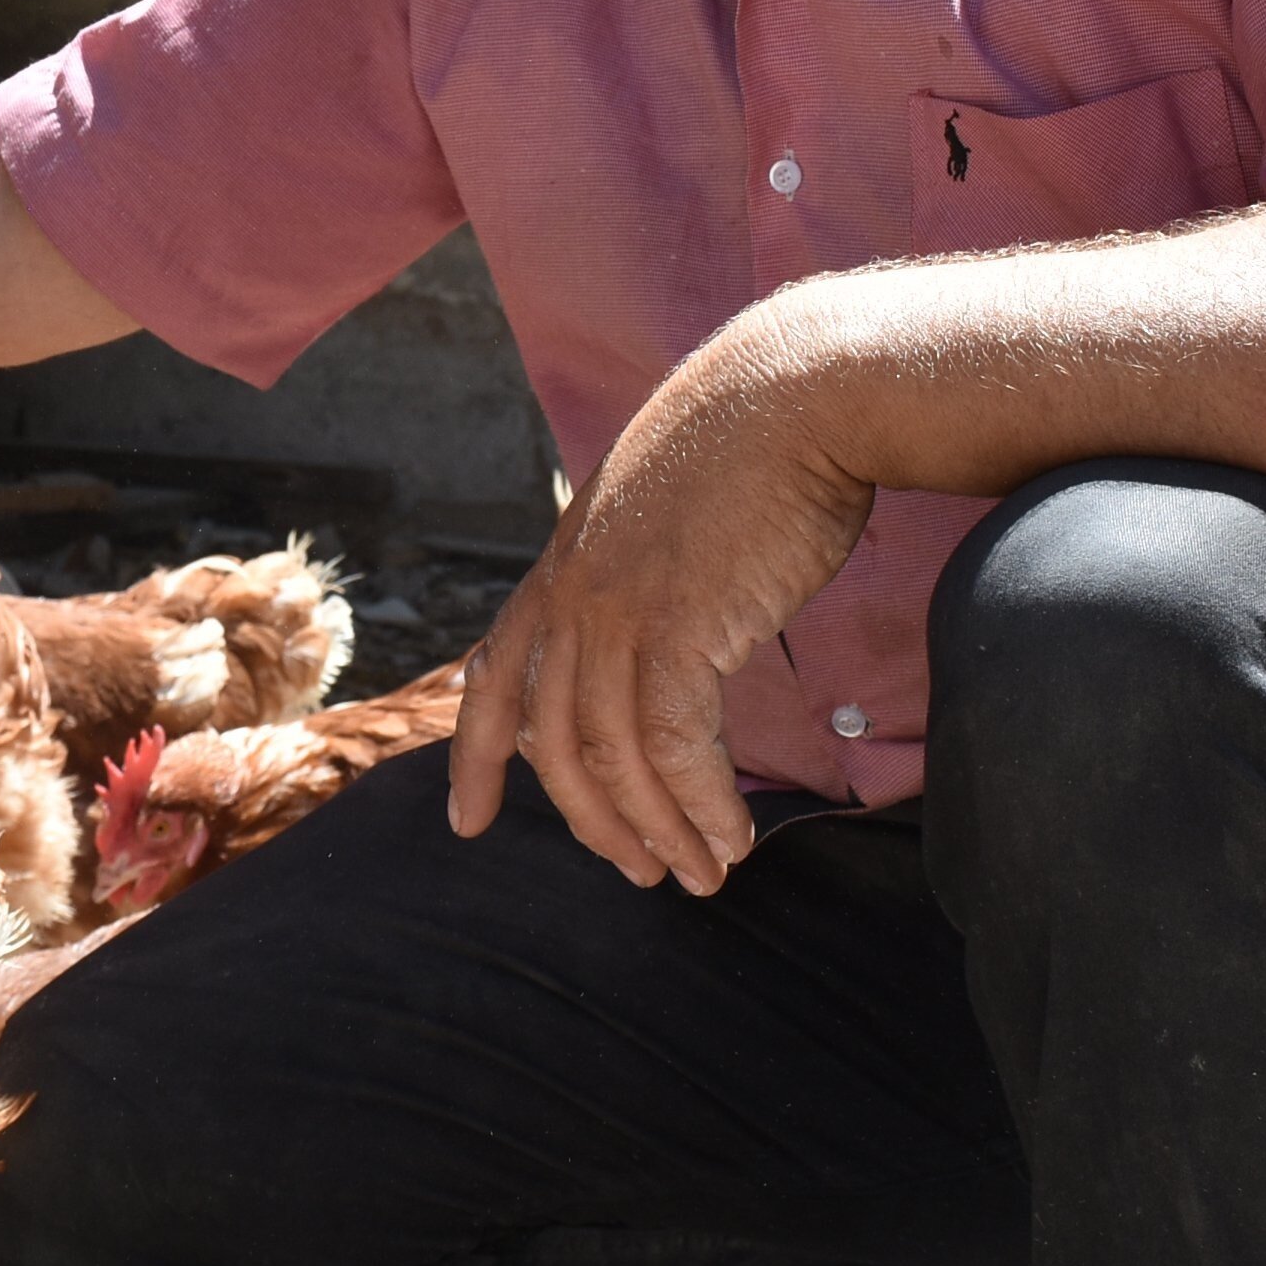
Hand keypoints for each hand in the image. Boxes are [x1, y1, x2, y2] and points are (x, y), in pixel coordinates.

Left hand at [447, 308, 873, 893]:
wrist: (799, 391)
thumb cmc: (756, 448)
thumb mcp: (665, 508)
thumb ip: (641, 570)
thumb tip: (662, 632)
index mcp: (564, 562)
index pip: (494, 673)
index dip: (475, 756)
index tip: (466, 823)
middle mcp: (573, 590)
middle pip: (555, 739)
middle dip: (596, 821)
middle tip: (646, 873)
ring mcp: (618, 606)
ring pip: (612, 755)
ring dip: (660, 829)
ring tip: (706, 874)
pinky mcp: (679, 623)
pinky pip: (671, 746)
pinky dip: (700, 804)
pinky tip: (732, 837)